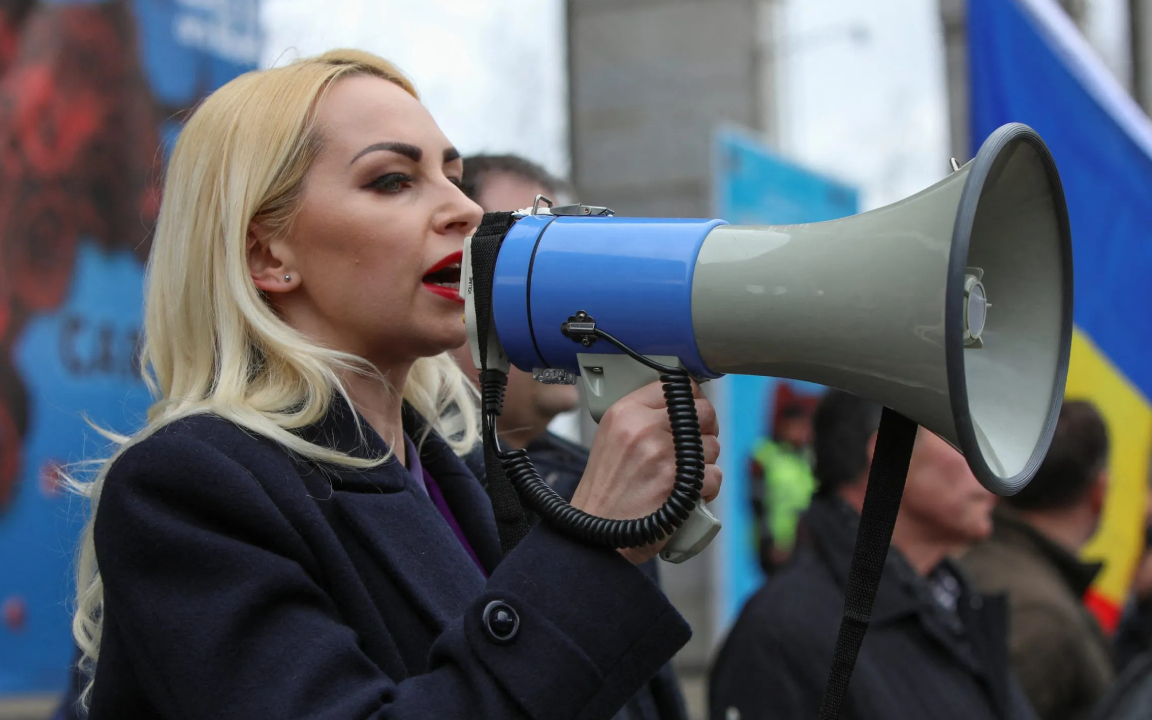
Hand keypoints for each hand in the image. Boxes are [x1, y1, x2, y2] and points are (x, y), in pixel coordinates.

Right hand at [571, 380, 721, 563]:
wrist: (596, 535)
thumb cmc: (605, 491)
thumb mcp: (612, 439)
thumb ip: (642, 419)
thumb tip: (682, 408)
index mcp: (626, 413)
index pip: (676, 387)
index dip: (692, 400)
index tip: (694, 412)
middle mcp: (644, 427)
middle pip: (704, 411)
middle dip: (706, 429)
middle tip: (695, 446)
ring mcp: (663, 453)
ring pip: (713, 445)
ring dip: (705, 463)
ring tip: (682, 476)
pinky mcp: (679, 481)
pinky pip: (715, 475)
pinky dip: (707, 489)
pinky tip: (686, 494)